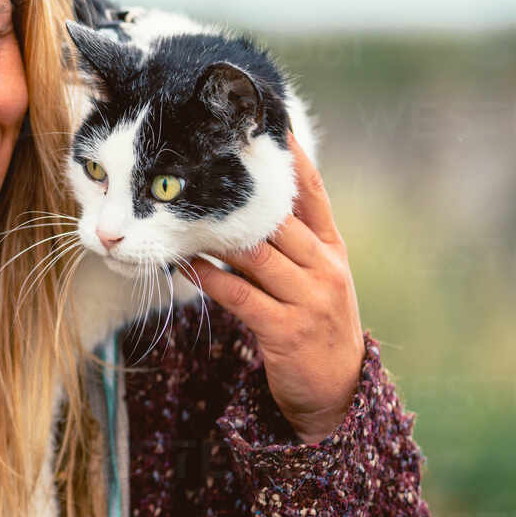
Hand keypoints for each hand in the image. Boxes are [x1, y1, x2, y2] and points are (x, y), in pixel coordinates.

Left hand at [189, 132, 364, 444]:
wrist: (336, 392)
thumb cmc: (313, 321)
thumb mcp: (314, 274)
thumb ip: (288, 237)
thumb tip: (243, 196)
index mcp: (331, 248)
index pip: (311, 193)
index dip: (292, 158)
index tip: (268, 124)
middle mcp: (325, 268)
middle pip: (276, 219)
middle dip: (236, 194)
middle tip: (196, 166)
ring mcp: (309, 300)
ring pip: (254, 253)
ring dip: (213, 234)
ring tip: (179, 214)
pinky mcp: (285, 331)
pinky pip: (238, 295)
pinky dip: (207, 276)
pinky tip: (183, 263)